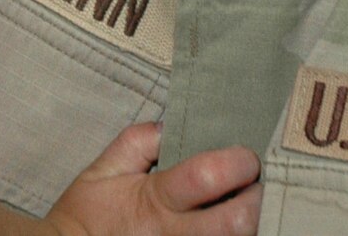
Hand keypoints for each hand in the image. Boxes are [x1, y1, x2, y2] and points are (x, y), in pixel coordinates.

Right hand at [45, 123, 260, 235]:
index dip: (238, 163)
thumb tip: (174, 122)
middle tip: (259, 185)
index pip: (208, 177)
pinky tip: (231, 225)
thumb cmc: (87, 214)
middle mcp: (174, 235)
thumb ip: (140, 140)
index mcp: (155, 200)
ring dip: (252, 224)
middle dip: (258, 201)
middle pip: (238, 224)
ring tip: (251, 206)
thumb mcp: (103, 168)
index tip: (247, 156)